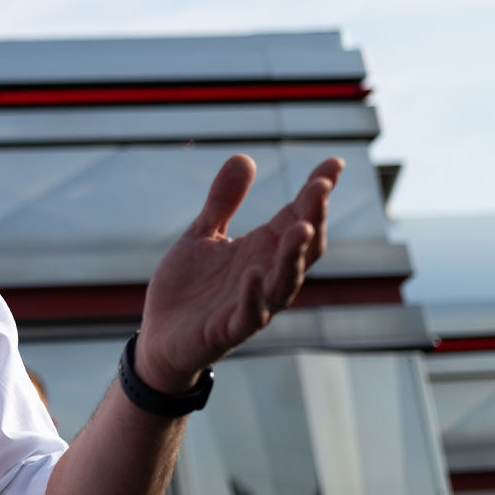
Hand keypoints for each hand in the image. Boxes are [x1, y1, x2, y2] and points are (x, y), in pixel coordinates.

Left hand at [136, 154, 343, 391]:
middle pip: (302, 248)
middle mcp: (265, 276)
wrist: (160, 337)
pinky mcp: (228, 330)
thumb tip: (244, 157)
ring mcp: (252, 304)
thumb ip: (222, 202)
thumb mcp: (202, 235)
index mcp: (261, 251)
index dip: (316, 192)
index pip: (298, 218)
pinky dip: (254, 295)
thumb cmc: (189, 288)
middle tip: (321, 187)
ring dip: (294, 256)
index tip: (334, 162)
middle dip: (314, 218)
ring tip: (301, 228)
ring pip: (285, 282)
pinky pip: (248, 314)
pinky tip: (253, 273)